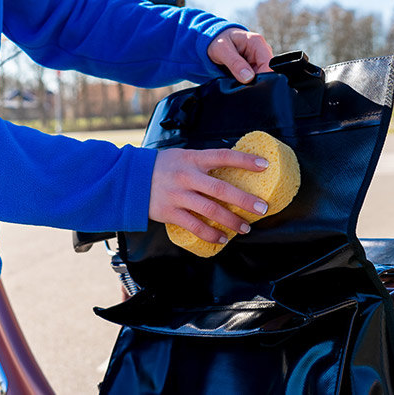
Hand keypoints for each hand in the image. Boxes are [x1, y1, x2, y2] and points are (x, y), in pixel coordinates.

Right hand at [149, 148, 269, 243]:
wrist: (129, 180)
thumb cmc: (161, 167)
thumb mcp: (182, 156)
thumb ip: (203, 162)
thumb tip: (232, 168)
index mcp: (192, 158)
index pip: (223, 156)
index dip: (245, 160)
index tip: (264, 165)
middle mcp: (186, 176)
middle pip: (220, 189)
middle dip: (244, 200)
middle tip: (261, 208)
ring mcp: (178, 195)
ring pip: (210, 210)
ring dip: (231, 221)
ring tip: (245, 228)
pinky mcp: (170, 212)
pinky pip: (194, 226)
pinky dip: (210, 234)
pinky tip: (221, 238)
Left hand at [207, 28, 273, 83]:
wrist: (216, 40)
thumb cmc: (219, 41)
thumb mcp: (221, 49)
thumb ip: (234, 63)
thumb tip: (248, 78)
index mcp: (257, 42)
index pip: (268, 64)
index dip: (261, 77)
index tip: (248, 84)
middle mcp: (262, 50)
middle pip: (267, 72)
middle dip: (255, 81)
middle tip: (237, 82)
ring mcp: (260, 59)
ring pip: (262, 77)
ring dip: (250, 82)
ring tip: (235, 78)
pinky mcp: (256, 67)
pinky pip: (256, 78)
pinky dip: (247, 82)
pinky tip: (238, 79)